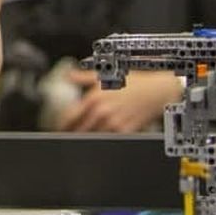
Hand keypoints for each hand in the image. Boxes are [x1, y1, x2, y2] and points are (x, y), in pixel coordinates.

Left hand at [55, 68, 174, 132]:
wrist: (158, 90)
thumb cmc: (134, 81)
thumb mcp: (106, 74)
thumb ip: (83, 77)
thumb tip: (68, 76)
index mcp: (94, 98)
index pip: (71, 117)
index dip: (61, 124)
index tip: (57, 128)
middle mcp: (103, 112)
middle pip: (79, 130)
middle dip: (71, 134)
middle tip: (65, 137)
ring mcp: (114, 124)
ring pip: (93, 136)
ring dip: (85, 138)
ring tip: (80, 139)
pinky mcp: (126, 131)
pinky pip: (109, 139)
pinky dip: (102, 140)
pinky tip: (99, 139)